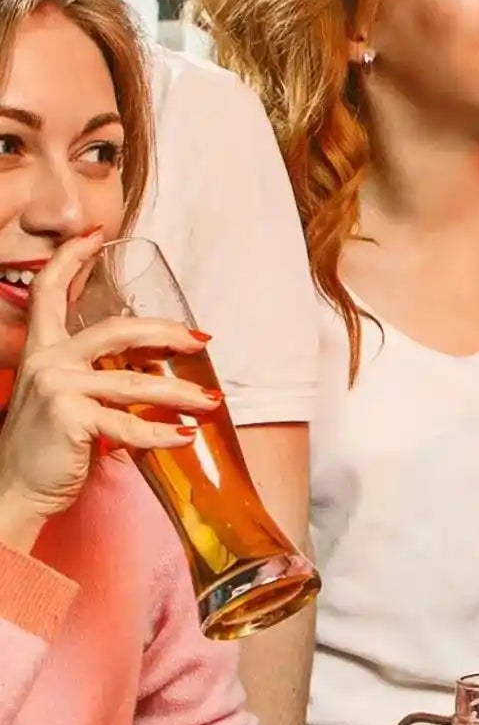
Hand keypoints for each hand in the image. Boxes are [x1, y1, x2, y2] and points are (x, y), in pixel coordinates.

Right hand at [0, 230, 217, 548]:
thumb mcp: (61, 402)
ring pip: (134, 382)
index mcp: (41, 350)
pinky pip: (130, 425)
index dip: (71, 260)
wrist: (14, 489)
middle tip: (200, 339)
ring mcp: (58, 388)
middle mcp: (47, 361)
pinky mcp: (71, 419)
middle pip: (114, 330)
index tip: (95, 236)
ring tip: (212, 400)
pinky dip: (162, 432)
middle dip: (164, 332)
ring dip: (180, 391)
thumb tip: (143, 374)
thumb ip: (91, 381)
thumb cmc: (44, 449)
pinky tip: (185, 436)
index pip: (50, 292)